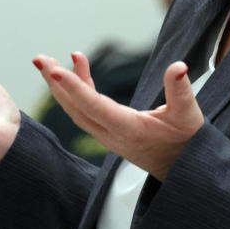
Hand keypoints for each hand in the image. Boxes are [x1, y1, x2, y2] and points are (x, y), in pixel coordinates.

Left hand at [35, 53, 203, 180]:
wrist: (182, 169)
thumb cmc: (186, 142)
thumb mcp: (188, 115)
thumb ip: (181, 90)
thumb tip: (178, 67)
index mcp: (129, 129)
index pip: (94, 106)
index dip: (74, 87)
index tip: (55, 70)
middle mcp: (111, 135)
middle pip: (75, 108)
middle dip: (55, 83)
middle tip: (40, 59)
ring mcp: (106, 136)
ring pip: (76, 110)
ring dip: (60, 86)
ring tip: (49, 61)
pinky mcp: (107, 133)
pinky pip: (85, 111)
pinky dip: (77, 90)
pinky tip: (78, 71)